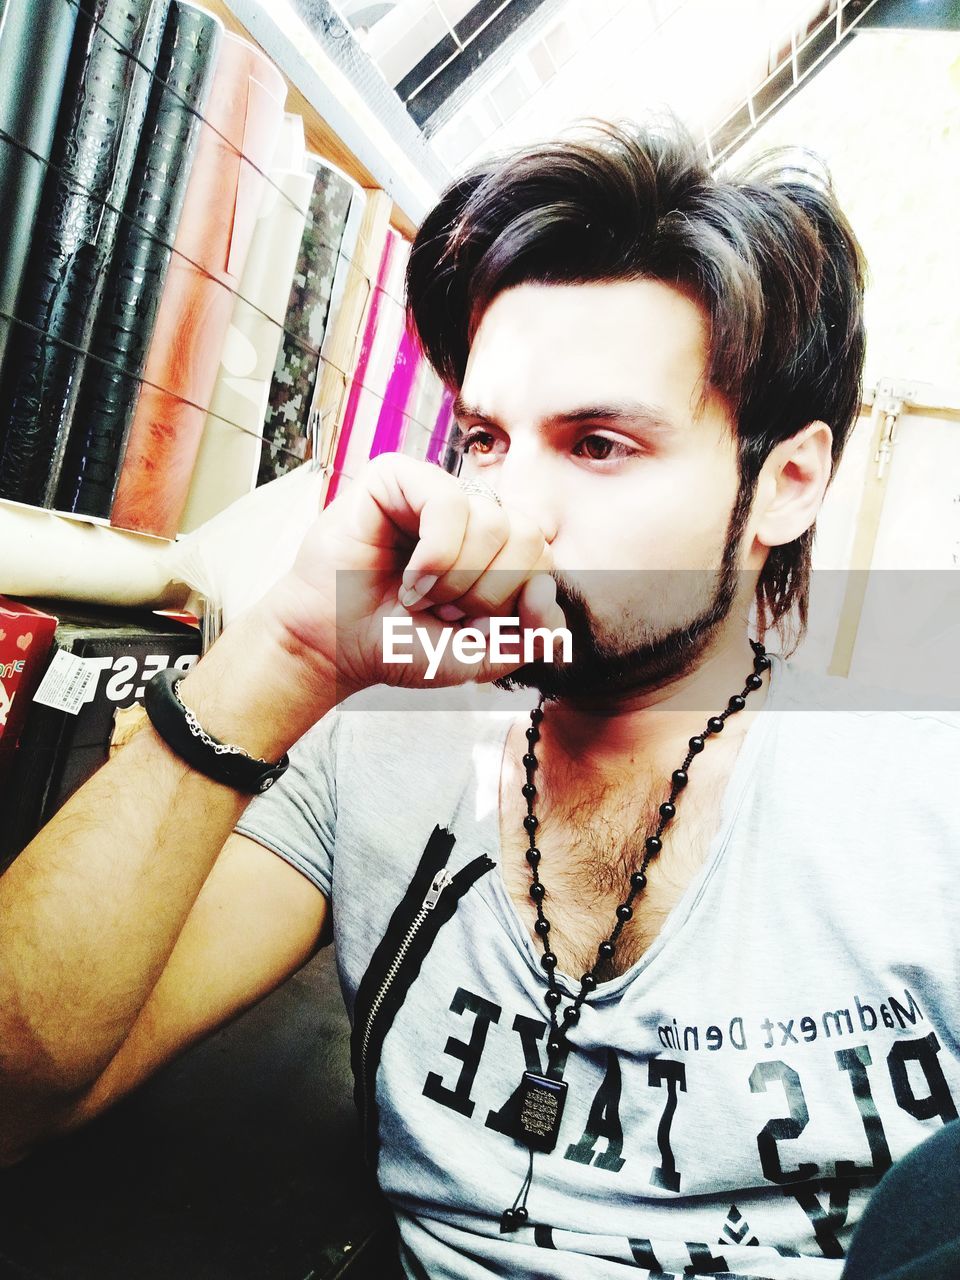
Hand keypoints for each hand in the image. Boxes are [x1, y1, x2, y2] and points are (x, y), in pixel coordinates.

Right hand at [265, 453, 564, 693]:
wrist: (333, 648)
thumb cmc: (398, 643)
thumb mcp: (479, 655)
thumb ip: (529, 636)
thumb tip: (545, 593)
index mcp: (500, 547)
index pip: (546, 559)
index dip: (521, 603)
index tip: (476, 628)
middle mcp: (474, 511)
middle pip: (530, 537)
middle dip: (489, 594)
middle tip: (444, 612)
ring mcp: (438, 490)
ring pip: (494, 524)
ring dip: (456, 582)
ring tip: (419, 597)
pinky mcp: (399, 475)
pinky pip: (449, 506)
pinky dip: (436, 558)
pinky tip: (409, 580)